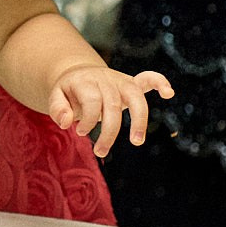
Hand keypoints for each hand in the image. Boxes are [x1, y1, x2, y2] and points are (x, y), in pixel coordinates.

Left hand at [49, 64, 173, 156]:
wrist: (78, 75)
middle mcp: (105, 78)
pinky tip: (169, 92)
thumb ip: (58, 109)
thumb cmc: (69, 92)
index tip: (80, 132)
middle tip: (100, 152)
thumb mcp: (56, 97)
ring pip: (135, 97)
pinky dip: (159, 82)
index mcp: (85, 81)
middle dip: (108, 132)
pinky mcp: (131, 83)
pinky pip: (147, 79)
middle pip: (112, 105)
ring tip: (136, 142)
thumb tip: (67, 122)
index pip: (93, 101)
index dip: (88, 120)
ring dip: (138, 120)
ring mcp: (120, 79)